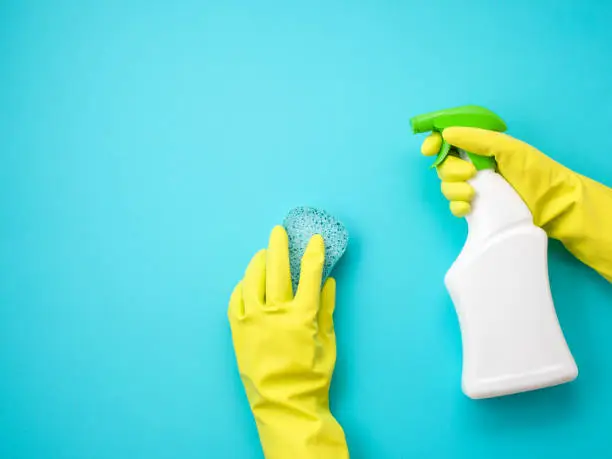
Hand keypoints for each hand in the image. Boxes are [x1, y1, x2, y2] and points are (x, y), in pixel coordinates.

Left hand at [228, 226, 348, 458]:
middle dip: (279, 246)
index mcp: (302, 316)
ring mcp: (253, 320)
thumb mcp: (328, 343)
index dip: (313, 253)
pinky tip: (246, 282)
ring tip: (262, 254)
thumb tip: (328, 282)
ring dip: (258, 263)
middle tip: (278, 232)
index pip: (309, 274)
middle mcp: (276, 313)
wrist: (283, 404)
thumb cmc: (312, 377)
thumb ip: (327, 310)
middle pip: (276, 269)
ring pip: (252, 280)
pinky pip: (235, 300)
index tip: (315, 238)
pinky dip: (241, 287)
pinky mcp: (237, 330)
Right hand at [422, 127, 611, 280]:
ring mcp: (475, 187)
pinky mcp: (477, 208)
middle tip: (469, 173)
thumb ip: (477, 139)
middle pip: (444, 164)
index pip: (449, 139)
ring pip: (447, 186)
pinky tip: (468, 208)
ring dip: (453, 189)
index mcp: (481, 146)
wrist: (554, 204)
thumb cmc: (535, 171)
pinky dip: (457, 206)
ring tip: (472, 194)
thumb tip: (446, 133)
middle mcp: (475, 165)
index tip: (429, 149)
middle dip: (449, 169)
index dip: (435, 142)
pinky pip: (455, 206)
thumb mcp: (508, 148)